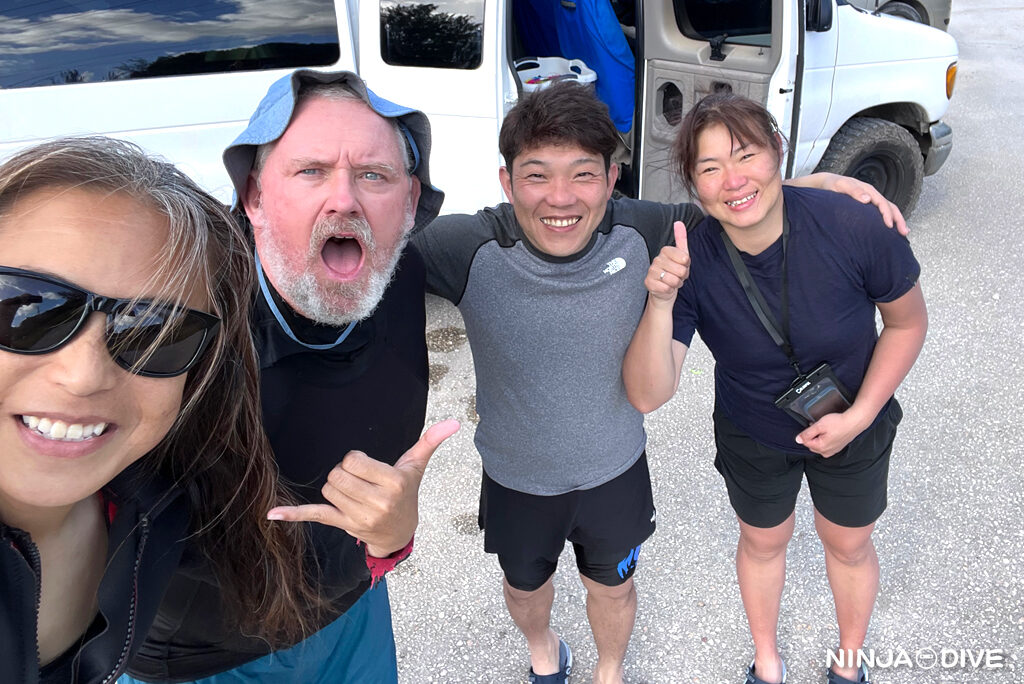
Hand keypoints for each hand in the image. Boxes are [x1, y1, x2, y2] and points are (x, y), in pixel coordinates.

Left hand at [267, 419, 460, 556]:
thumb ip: (430, 441)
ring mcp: (359, 517)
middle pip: (338, 473)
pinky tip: (272, 515)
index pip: (354, 459)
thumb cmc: (406, 493)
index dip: (357, 460)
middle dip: (345, 473)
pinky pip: (315, 514)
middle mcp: (377, 502)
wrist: (400, 532)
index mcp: (394, 483)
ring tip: (354, 492)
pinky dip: (294, 514)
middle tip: (361, 481)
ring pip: (328, 488)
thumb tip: (455, 421)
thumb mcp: (417, 466)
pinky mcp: (343, 525)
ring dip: (336, 486)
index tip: (369, 469)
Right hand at [646, 221, 689, 302]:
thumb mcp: (681, 255)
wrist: (664, 290)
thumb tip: (679, 222)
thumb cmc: (674, 272)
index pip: (685, 259)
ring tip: (672, 282)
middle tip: (677, 276)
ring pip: (673, 280)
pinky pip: (666, 288)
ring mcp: (651, 271)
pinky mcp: (648, 282)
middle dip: (682, 276)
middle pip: (681, 270)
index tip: (682, 266)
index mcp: (665, 251)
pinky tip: (666, 287)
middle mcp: (656, 259)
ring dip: (676, 284)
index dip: (686, 266)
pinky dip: (669, 290)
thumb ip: (681, 238)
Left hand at [795, 412, 863, 457]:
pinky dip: (826, 437)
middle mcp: (826, 452)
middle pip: (811, 443)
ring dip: (819, 436)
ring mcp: (832, 450)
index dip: (807, 432)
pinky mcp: (837, 447)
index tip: (812, 426)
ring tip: (826, 427)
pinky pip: (826, 443)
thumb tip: (798, 440)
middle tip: (819, 426)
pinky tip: (831, 431)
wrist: (854, 422)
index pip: (805, 442)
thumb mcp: (819, 426)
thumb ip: (807, 434)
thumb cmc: (839, 423)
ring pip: (819, 443)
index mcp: (820, 448)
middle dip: (813, 435)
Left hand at [825, 174, 907, 235]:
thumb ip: (853, 191)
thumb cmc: (833, 185)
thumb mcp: (841, 186)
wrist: (827, 183)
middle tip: (904, 232)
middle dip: (899, 219)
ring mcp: (871, 200)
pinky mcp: (867, 206)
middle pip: (890, 207)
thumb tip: (867, 199)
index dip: (887, 214)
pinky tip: (891, 229)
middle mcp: (872, 195)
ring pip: (889, 210)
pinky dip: (889, 220)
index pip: (882, 203)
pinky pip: (881, 212)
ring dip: (897, 220)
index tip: (889, 226)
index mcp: (868, 190)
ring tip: (903, 233)